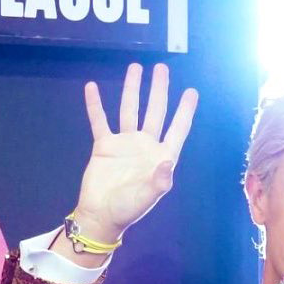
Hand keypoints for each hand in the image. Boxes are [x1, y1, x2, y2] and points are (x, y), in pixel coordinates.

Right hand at [73, 62, 198, 241]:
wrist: (100, 216)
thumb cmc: (128, 209)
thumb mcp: (147, 197)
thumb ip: (159, 181)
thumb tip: (167, 163)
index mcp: (161, 156)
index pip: (177, 129)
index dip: (185, 110)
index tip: (191, 91)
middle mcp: (145, 145)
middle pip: (155, 111)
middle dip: (158, 89)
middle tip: (161, 68)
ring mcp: (124, 143)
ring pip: (129, 110)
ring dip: (132, 89)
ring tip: (134, 67)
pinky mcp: (104, 146)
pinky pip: (99, 121)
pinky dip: (95, 105)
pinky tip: (92, 87)